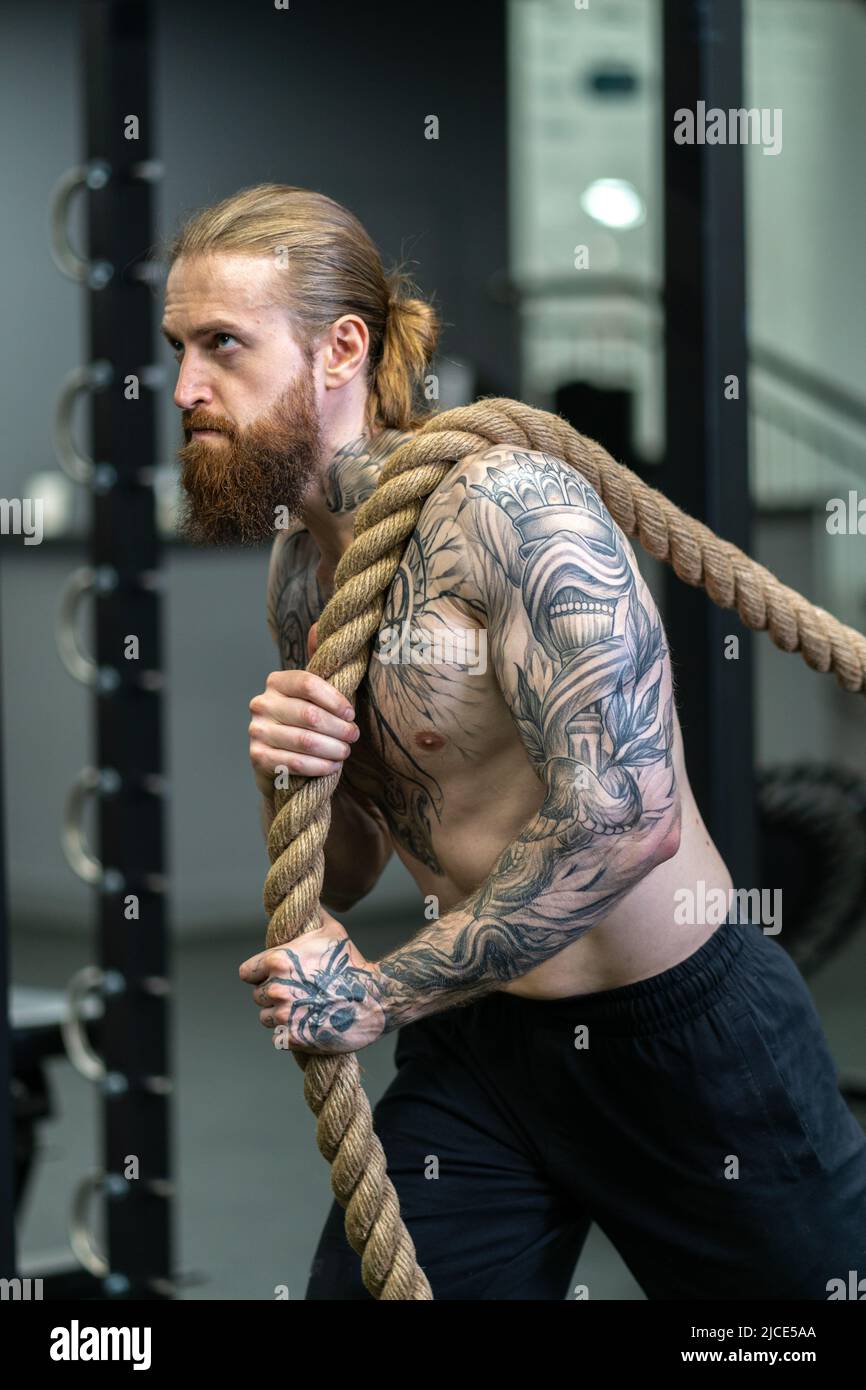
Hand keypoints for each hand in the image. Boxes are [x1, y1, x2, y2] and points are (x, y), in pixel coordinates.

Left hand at [238, 907, 386, 1054]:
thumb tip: (307, 898)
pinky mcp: (293, 1037)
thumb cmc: (353, 964)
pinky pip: (278, 1037)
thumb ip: (312, 915)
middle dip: (273, 995)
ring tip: (302, 1008)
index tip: (273, 976)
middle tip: (296, 992)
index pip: (247, 973)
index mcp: (279, 960)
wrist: (375, 999)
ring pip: (266, 1018)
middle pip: (258, 996)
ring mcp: (284, 1015)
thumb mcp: (333, 932)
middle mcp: (278, 988)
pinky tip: (307, 1023)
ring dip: (279, 1015)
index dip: (259, 974)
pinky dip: (289, 1033)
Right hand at [249, 623, 359, 796]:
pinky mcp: (257, 757)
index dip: (335, 699)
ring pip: (305, 741)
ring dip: (332, 750)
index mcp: (277, 681)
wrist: (279, 756)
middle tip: (354, 737)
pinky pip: (293, 762)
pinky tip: (332, 767)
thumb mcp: (314, 692)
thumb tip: (317, 625)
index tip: (352, 714)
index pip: (309, 683)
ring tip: (345, 753)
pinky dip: (318, 766)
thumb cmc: (304, 719)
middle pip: (310, 715)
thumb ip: (319, 661)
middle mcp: (261, 703)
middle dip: (339, 729)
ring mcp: (257, 730)